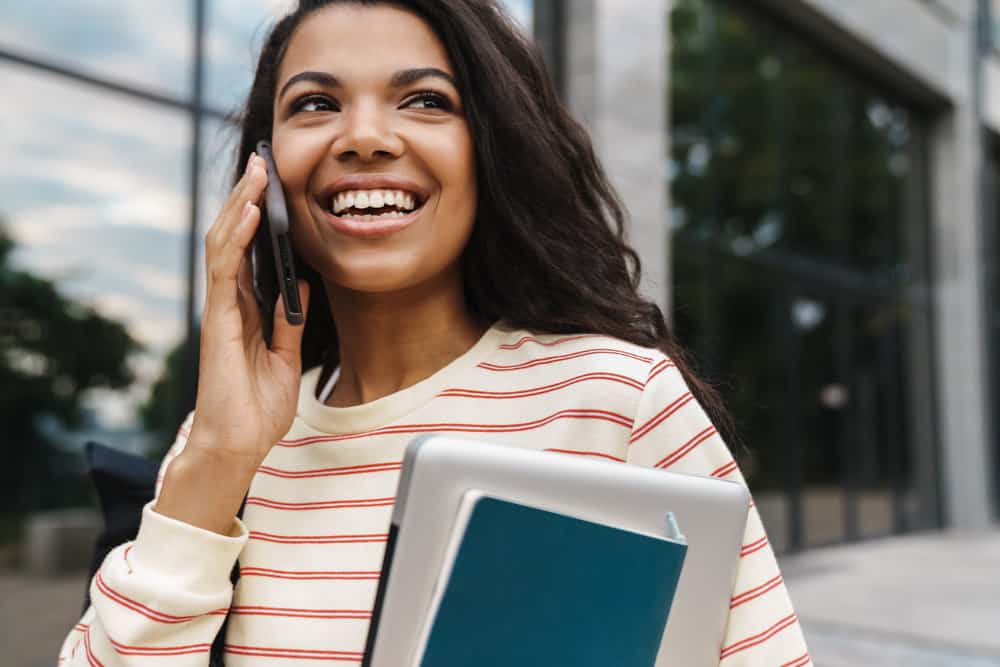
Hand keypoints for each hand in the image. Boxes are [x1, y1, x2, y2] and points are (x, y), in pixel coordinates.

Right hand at [187, 151, 309, 469]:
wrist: (238, 446)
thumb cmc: (257, 409)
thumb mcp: (285, 358)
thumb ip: (288, 321)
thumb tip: (299, 285)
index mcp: (245, 310)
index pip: (249, 252)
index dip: (258, 218)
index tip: (273, 187)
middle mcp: (230, 303)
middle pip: (235, 237)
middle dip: (247, 198)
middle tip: (263, 162)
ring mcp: (221, 309)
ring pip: (225, 243)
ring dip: (240, 204)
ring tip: (257, 171)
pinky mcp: (218, 320)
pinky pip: (225, 268)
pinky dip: (236, 236)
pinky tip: (249, 211)